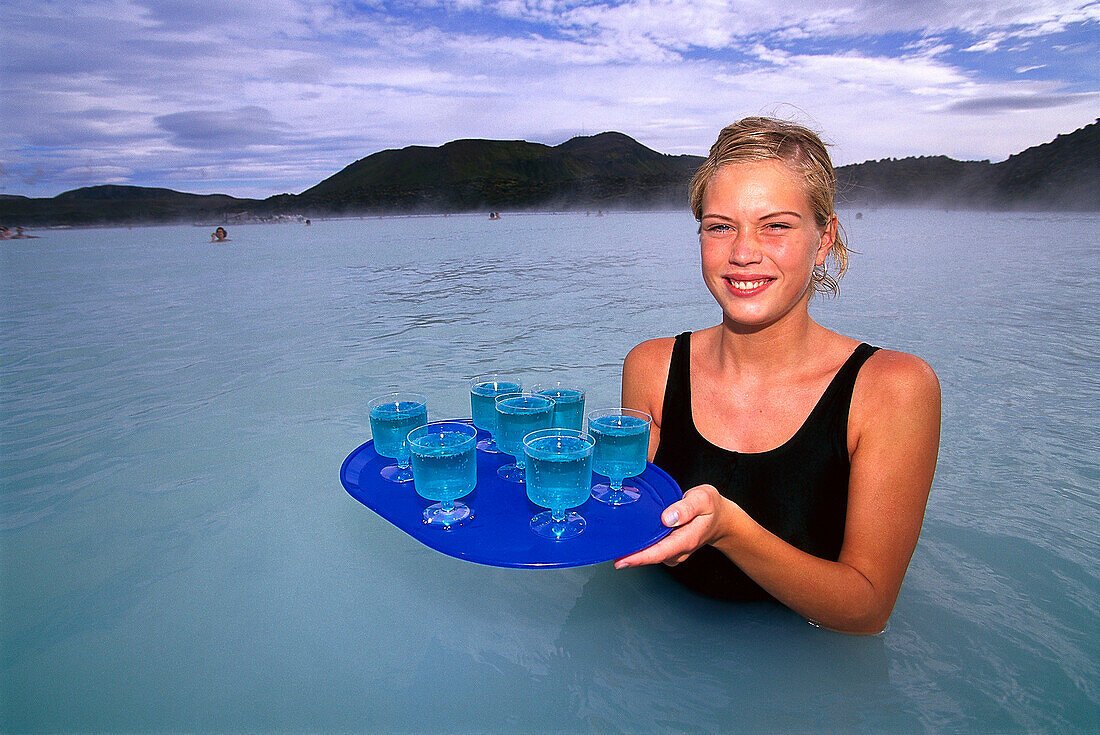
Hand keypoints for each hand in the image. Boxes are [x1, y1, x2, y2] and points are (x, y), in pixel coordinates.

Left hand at [614, 484, 734, 567]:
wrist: (720, 518)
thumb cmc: (711, 507)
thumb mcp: (703, 498)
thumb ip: (686, 507)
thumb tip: (668, 518)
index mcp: (687, 539)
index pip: (659, 551)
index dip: (640, 558)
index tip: (622, 561)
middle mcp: (678, 550)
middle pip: (650, 556)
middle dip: (630, 556)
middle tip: (608, 551)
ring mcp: (673, 552)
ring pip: (650, 554)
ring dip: (633, 551)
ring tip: (614, 544)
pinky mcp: (669, 549)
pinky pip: (651, 549)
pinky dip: (639, 546)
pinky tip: (628, 539)